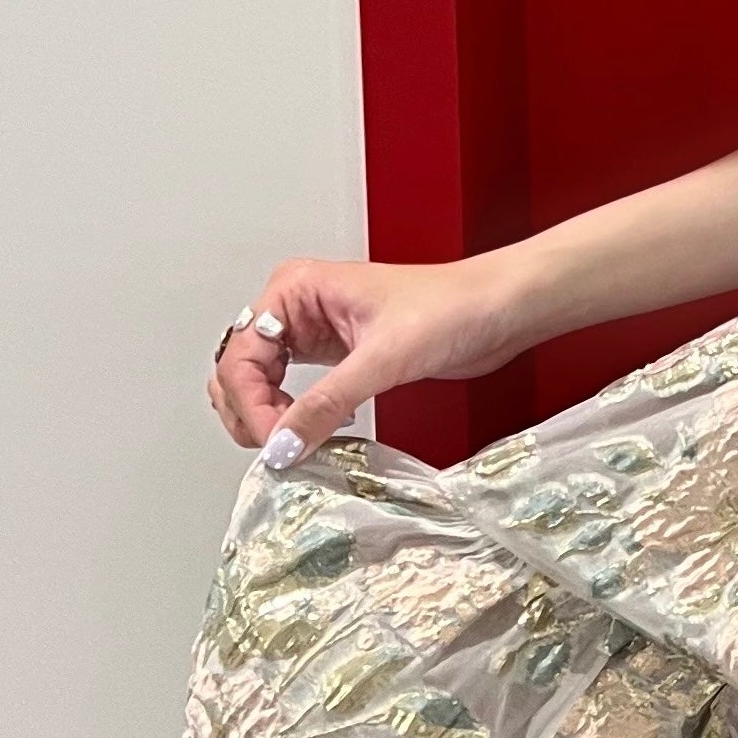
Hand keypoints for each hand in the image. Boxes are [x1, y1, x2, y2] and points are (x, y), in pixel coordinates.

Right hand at [207, 256, 536, 462]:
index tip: (277, 443)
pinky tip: (316, 430)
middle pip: (238, 371)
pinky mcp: (334, 356)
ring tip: (297, 442)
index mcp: (294, 289)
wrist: (499, 310)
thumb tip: (284, 445)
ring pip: (257, 384)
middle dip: (251, 413)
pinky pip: (289, 392)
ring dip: (266, 418)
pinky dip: (291, 417)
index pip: (241, 356)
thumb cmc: (452, 307)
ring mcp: (311, 331)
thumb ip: (327, 404)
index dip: (251, 406)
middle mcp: (295, 307)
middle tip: (282, 448)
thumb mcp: (384, 358)